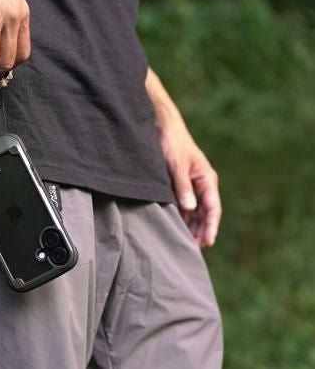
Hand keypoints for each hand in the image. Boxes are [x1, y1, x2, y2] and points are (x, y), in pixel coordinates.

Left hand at [157, 115, 221, 247]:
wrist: (162, 126)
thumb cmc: (172, 143)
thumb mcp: (177, 166)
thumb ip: (183, 187)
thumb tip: (190, 208)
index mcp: (207, 179)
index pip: (213, 208)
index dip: (211, 226)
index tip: (208, 242)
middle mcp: (202, 183)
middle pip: (205, 213)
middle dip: (201, 230)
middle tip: (195, 248)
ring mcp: (192, 184)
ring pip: (195, 210)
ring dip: (192, 225)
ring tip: (187, 242)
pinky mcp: (180, 183)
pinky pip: (185, 204)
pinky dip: (183, 215)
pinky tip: (178, 226)